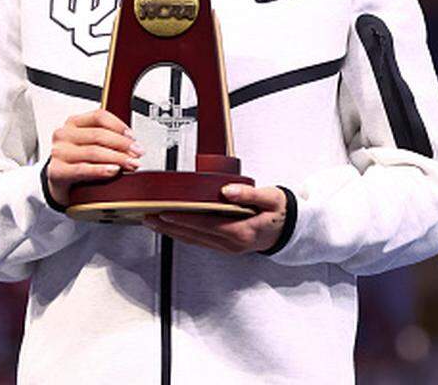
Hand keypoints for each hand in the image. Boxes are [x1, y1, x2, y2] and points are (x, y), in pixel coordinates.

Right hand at [46, 109, 142, 206]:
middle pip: (98, 135)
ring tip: (131, 164)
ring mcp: (59, 152)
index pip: (99, 116)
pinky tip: (113, 171)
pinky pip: (83, 169)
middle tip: (137, 153)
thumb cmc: (77, 162)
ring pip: (93, 151)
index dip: (119, 125)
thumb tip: (133, 144)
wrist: (59, 184)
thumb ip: (107, 139)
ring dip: (116, 158)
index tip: (133, 137)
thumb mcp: (90, 145)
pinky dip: (100, 170)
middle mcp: (64, 134)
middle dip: (122, 144)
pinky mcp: (57, 171)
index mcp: (73, 123)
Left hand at [143, 184, 287, 254]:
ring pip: (193, 240)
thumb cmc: (280, 212)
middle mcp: (232, 243)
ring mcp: (227, 248)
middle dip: (170, 226)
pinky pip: (199, 241)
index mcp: (242, 231)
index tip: (166, 212)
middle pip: (194, 235)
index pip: (206, 224)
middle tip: (149, 217)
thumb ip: (249, 194)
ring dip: (172, 232)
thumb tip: (228, 191)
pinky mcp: (225, 247)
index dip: (184, 219)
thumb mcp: (271, 198)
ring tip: (152, 222)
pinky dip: (182, 234)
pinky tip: (171, 228)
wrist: (289, 229)